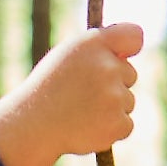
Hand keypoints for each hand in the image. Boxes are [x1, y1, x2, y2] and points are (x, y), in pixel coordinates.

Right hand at [0, 25, 142, 165]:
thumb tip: (127, 55)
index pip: (133, 36)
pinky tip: (88, 127)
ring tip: (81, 112)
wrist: (33, 125)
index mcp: (94, 44)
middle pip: (130, 74)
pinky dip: (111, 129)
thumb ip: (98, 51)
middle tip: (83, 95)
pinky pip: (126, 124)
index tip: (122, 57)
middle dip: (113, 84)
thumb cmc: (49, 89)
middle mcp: (107, 67)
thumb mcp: (68, 57)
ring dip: (111, 109)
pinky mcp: (118, 123)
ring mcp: (115, 96)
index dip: (130, 48)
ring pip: (128, 101)